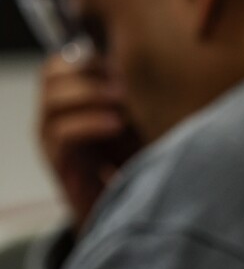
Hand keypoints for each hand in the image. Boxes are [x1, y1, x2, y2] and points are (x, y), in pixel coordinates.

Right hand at [39, 55, 141, 230]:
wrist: (127, 211)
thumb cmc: (140, 161)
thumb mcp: (141, 122)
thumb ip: (140, 96)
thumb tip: (166, 62)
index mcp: (75, 100)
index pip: (64, 61)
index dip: (92, 56)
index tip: (126, 66)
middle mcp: (57, 115)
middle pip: (52, 73)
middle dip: (88, 70)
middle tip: (122, 81)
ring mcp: (54, 139)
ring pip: (52, 99)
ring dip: (89, 93)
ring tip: (122, 99)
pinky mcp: (60, 163)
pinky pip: (62, 133)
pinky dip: (90, 123)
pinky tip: (116, 124)